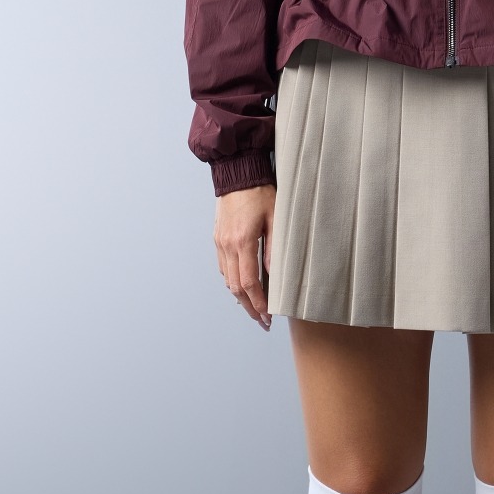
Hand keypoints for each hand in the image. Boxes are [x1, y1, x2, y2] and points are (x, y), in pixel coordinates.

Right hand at [214, 183, 275, 329]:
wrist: (237, 173)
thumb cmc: (261, 192)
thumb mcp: (276, 218)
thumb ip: (274, 247)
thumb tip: (275, 275)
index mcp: (243, 241)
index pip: (249, 282)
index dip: (259, 302)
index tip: (268, 316)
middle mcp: (227, 245)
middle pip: (235, 287)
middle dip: (249, 307)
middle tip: (263, 321)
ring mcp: (220, 242)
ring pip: (227, 279)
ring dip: (240, 297)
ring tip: (255, 308)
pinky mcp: (218, 239)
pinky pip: (223, 267)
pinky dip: (232, 281)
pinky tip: (243, 287)